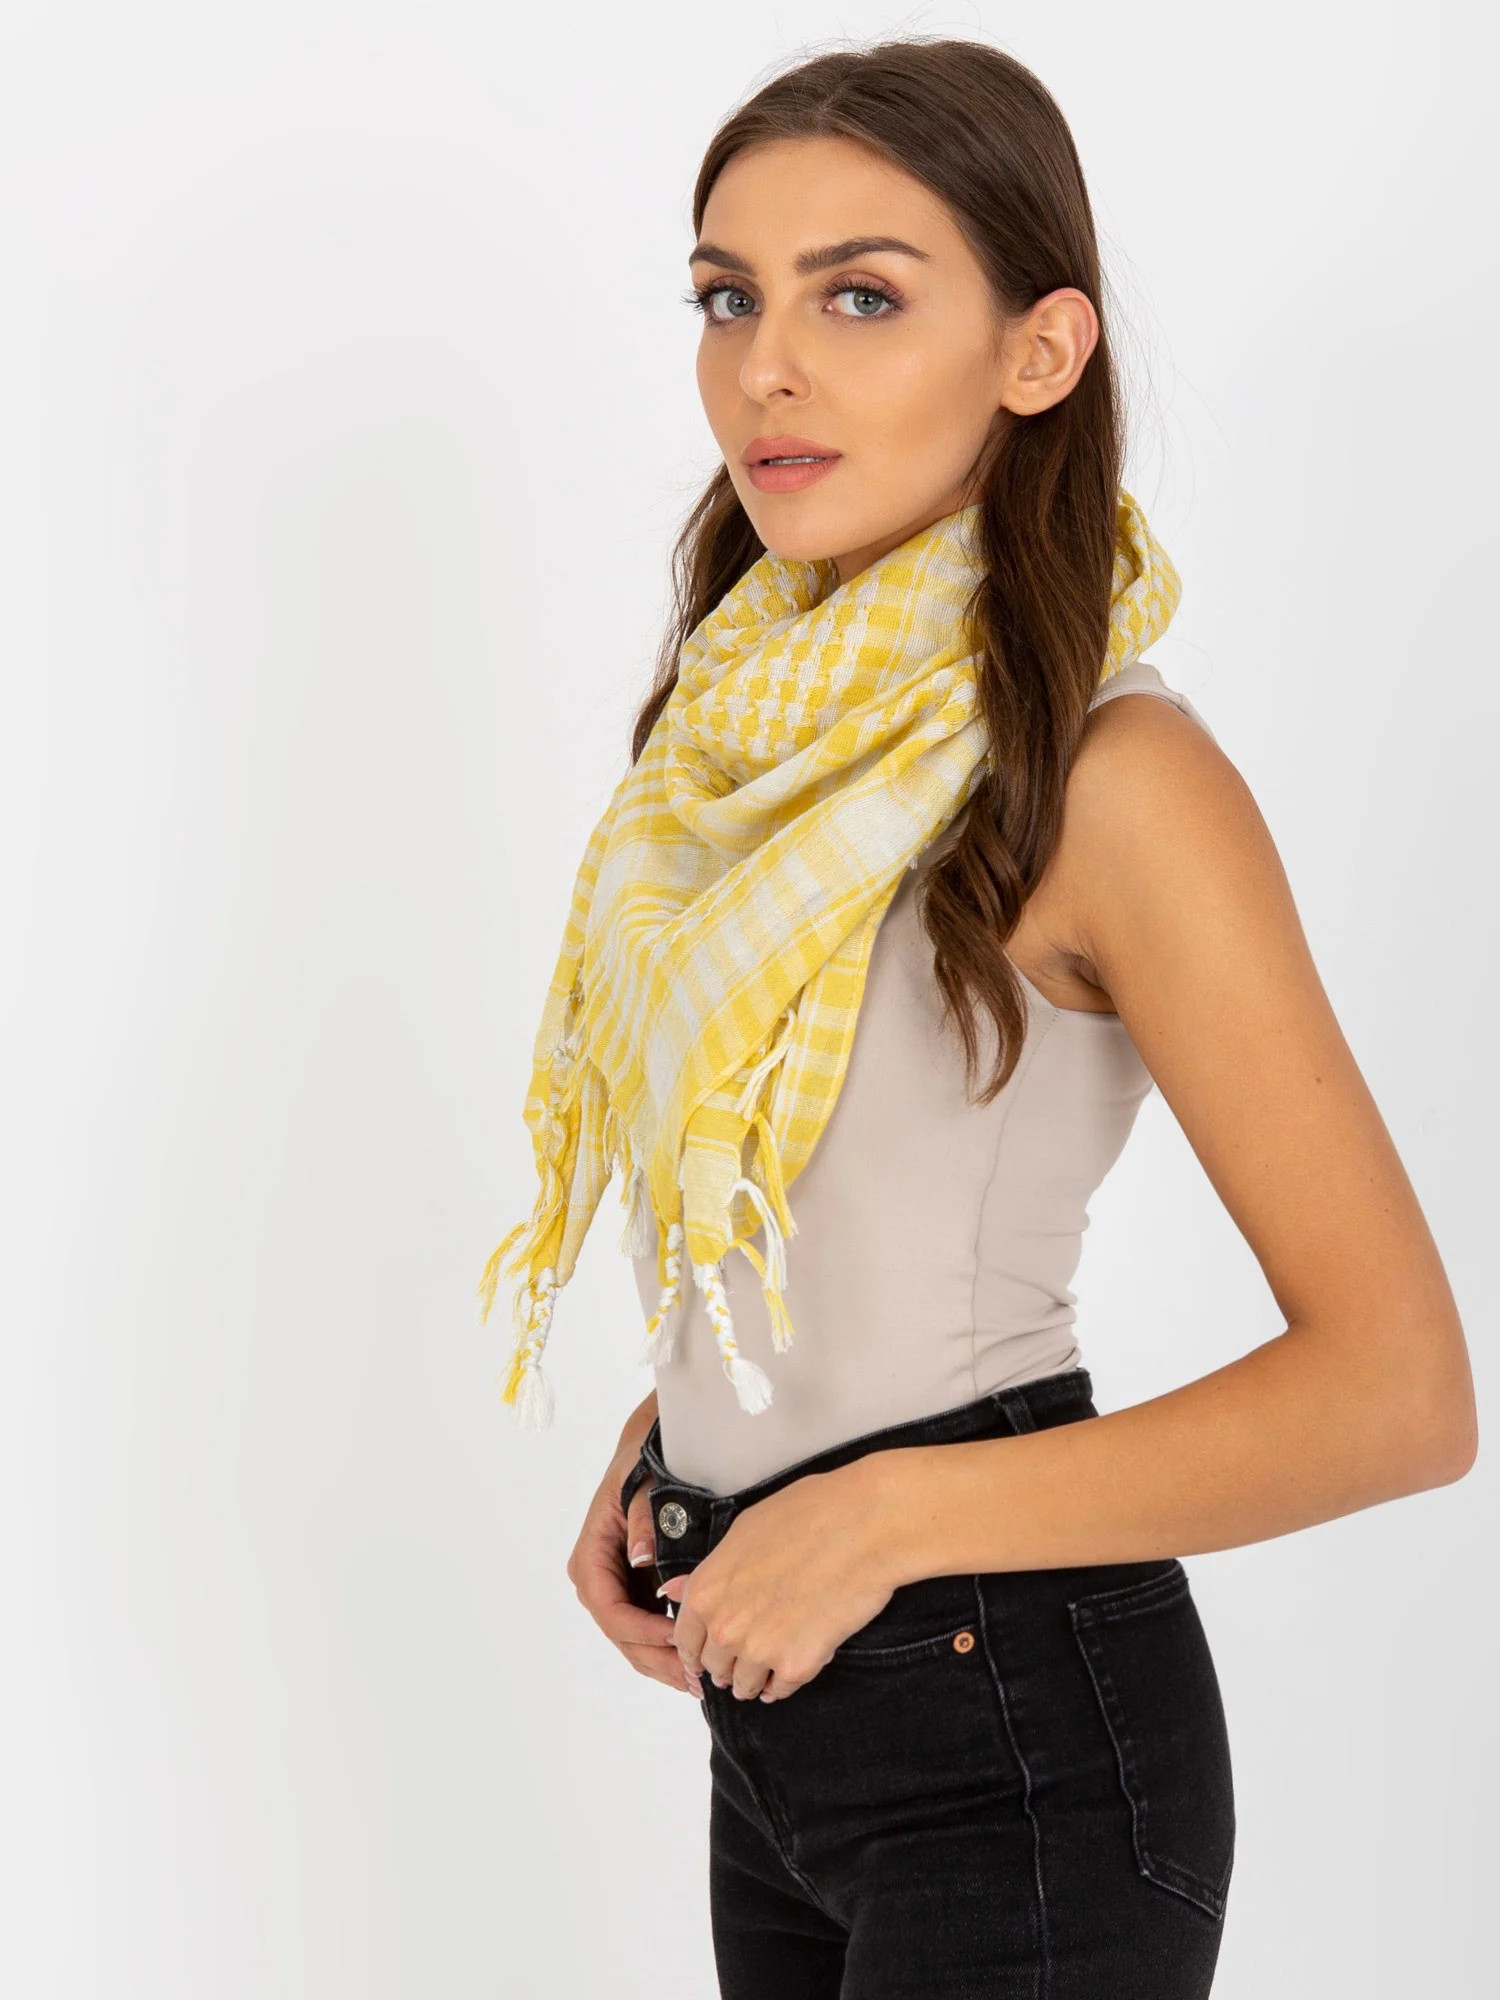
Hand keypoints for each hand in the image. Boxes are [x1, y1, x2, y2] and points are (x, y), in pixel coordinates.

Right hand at [566, 1436, 702, 1699]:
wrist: (644, 1455)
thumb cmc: (641, 1467)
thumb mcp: (641, 1485)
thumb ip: (641, 1519)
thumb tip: (640, 1556)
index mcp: (591, 1559)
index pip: (612, 1610)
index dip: (644, 1631)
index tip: (680, 1640)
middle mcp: (596, 1582)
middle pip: (623, 1636)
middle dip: (659, 1660)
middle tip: (696, 1678)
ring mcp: (615, 1592)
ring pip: (635, 1642)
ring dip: (665, 1665)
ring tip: (699, 1683)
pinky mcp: (635, 1595)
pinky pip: (648, 1632)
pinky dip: (669, 1650)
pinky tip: (696, 1665)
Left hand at [656, 1462, 896, 1701]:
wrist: (862, 1527)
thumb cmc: (807, 1515)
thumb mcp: (743, 1532)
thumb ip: (709, 1571)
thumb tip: (672, 1589)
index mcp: (706, 1591)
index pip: (684, 1640)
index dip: (697, 1647)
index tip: (707, 1653)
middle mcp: (725, 1627)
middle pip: (714, 1666)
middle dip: (727, 1662)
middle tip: (748, 1653)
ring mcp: (759, 1651)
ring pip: (745, 1685)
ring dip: (755, 1678)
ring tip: (773, 1662)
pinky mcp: (797, 1667)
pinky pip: (781, 1689)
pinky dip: (786, 1682)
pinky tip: (796, 1662)